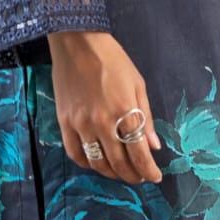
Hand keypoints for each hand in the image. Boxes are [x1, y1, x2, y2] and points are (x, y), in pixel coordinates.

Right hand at [46, 31, 163, 184]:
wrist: (77, 43)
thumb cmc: (113, 60)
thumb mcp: (138, 84)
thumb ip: (146, 117)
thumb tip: (154, 146)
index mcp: (124, 111)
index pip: (139, 153)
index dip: (148, 170)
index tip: (155, 177)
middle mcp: (102, 123)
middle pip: (119, 162)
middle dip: (132, 175)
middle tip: (140, 177)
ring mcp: (80, 124)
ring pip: (97, 162)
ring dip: (111, 173)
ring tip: (121, 173)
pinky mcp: (64, 122)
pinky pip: (75, 153)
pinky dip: (87, 164)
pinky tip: (97, 163)